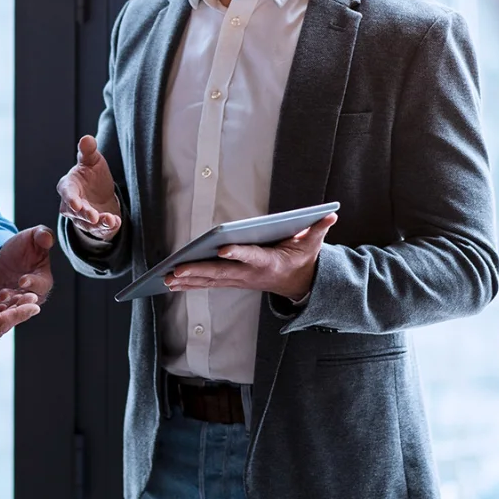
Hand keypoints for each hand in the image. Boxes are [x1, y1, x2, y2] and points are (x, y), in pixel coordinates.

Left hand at [0, 226, 54, 311]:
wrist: (7, 255)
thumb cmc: (26, 245)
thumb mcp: (33, 236)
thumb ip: (42, 235)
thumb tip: (47, 237)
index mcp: (43, 279)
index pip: (41, 285)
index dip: (33, 284)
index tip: (22, 280)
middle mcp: (31, 294)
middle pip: (25, 302)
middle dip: (15, 300)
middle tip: (5, 294)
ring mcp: (15, 300)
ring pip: (10, 308)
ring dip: (1, 307)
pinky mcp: (0, 302)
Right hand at [57, 135, 121, 239]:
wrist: (101, 192)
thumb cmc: (91, 174)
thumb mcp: (92, 160)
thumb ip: (88, 151)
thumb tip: (86, 139)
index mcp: (68, 186)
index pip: (67, 193)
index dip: (71, 199)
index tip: (76, 204)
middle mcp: (71, 205)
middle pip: (76, 212)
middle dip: (85, 215)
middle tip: (94, 216)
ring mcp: (81, 218)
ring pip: (88, 223)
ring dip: (99, 223)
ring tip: (110, 220)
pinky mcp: (94, 227)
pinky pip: (99, 230)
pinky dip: (107, 228)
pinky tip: (115, 222)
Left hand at [164, 213, 337, 300]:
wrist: (300, 284)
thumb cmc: (302, 259)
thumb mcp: (313, 244)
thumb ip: (318, 229)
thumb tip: (331, 213)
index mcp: (268, 261)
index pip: (252, 256)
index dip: (238, 253)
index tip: (223, 249)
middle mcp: (251, 273)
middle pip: (222, 272)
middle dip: (198, 272)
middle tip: (176, 271)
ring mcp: (240, 280)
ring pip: (211, 280)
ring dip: (188, 280)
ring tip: (167, 279)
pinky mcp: (233, 282)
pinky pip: (209, 283)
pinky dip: (191, 284)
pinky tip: (172, 283)